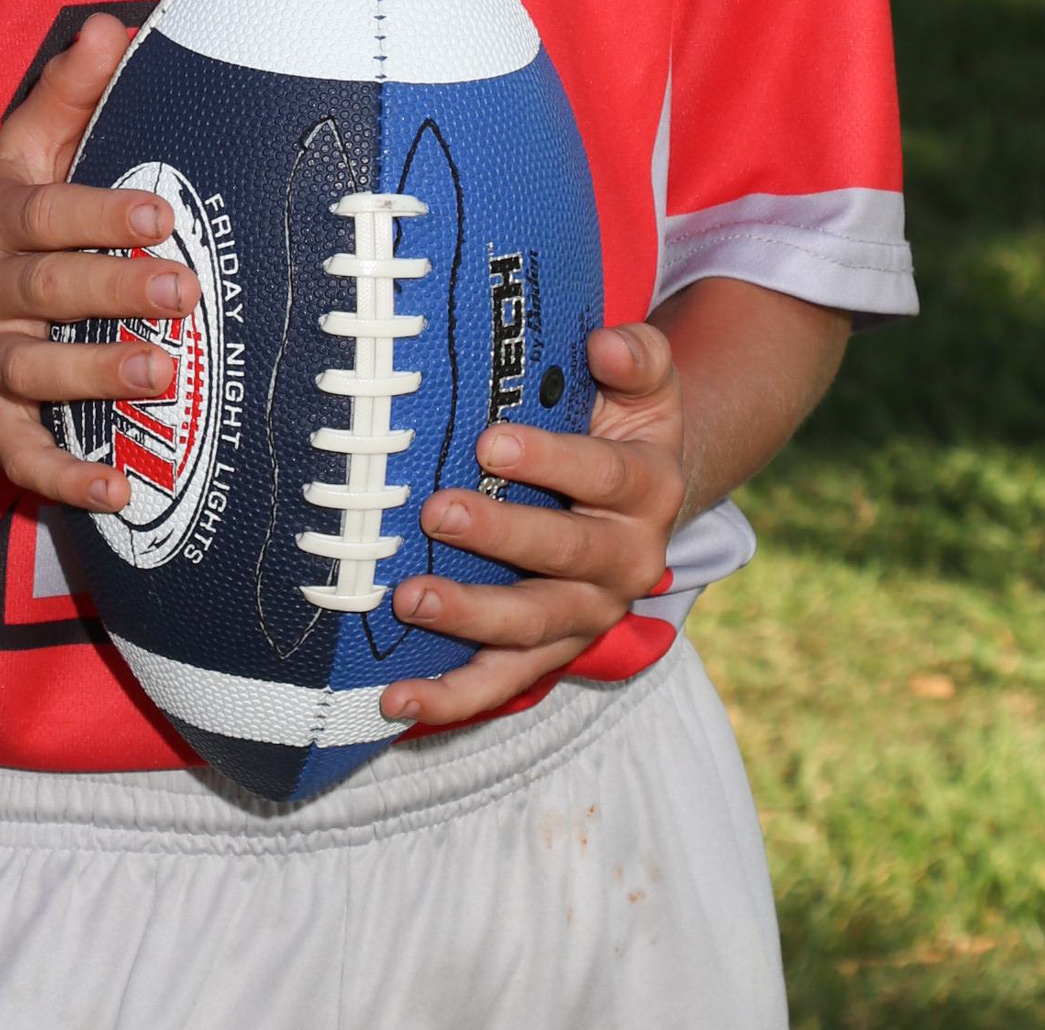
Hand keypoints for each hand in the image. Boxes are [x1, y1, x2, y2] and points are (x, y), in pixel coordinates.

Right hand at [0, 14, 199, 510]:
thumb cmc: (6, 216)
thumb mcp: (23, 148)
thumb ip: (68, 92)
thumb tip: (114, 25)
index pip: (45, 214)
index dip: (99, 214)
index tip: (160, 213)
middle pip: (43, 292)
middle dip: (113, 291)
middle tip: (185, 292)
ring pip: (32, 371)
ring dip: (96, 376)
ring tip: (164, 376)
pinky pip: (20, 455)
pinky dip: (63, 478)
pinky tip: (118, 490)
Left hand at [378, 319, 685, 728]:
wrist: (643, 496)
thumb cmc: (622, 423)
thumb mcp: (645, 382)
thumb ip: (635, 356)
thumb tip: (605, 344)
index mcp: (649, 488)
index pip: (601, 473)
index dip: (548, 459)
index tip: (489, 439)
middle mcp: (628, 559)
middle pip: (565, 553)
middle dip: (501, 535)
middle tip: (437, 511)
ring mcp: (589, 614)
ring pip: (533, 627)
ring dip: (471, 617)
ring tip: (409, 599)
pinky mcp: (553, 650)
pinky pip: (505, 682)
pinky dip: (452, 698)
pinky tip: (395, 700)